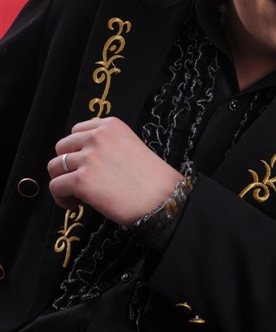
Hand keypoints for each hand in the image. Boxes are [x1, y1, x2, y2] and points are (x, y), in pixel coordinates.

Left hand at [48, 117, 182, 225]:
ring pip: (55, 167)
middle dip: (67, 166)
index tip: (85, 165)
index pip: (77, 131)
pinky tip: (76, 206)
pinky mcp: (82, 181)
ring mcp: (88, 158)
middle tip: (82, 182)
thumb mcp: (131, 146)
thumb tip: (83, 159)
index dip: (77, 150)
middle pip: (62, 147)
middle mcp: (97, 137)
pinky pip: (56, 187)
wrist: (163, 199)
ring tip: (78, 196)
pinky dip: (61, 198)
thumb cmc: (153, 179)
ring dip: (63, 182)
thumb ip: (107, 145)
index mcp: (111, 126)